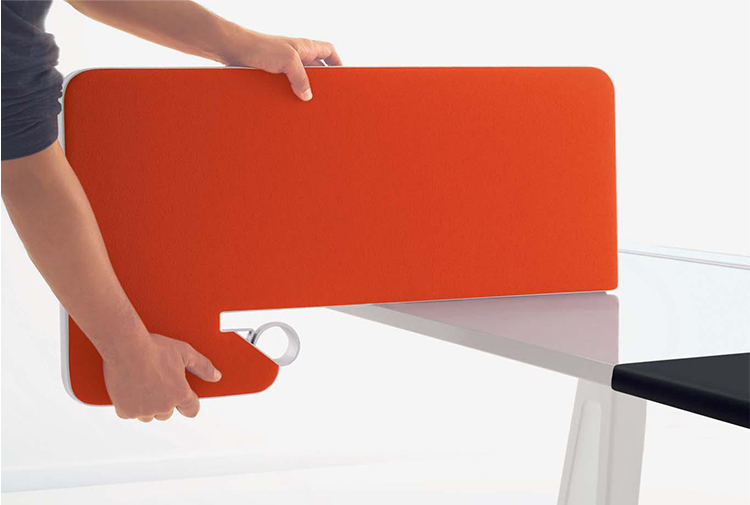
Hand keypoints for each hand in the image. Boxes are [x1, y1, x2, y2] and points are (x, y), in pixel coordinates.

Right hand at [103, 333, 221, 421]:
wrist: (124, 347)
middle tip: (156, 382)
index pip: (191, 410)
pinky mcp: (125, 410)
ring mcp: (143, 410)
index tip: (185, 399)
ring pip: (148, 415)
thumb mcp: (185, 352)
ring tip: (143, 384)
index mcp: (180, 394)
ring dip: (147, 405)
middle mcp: (163, 406)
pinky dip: (128, 405)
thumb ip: (203, 366)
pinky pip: (129, 414)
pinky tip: (129, 388)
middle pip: (167, 413)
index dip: (189, 404)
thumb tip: (216, 376)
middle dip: (164, 401)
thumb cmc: (154, 348)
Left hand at [222, 31, 342, 100]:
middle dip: (321, 83)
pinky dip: (288, 95)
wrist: (232, 49)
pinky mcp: (272, 75)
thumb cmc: (259, 46)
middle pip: (316, 70)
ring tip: (307, 106)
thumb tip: (308, 95)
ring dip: (302, 91)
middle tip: (326, 97)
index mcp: (304, 47)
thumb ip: (300, 77)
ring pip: (300, 80)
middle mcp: (296, 56)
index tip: (341, 77)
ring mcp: (284, 66)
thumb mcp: (287, 61)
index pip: (329, 51)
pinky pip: (286, 87)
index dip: (337, 62)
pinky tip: (288, 106)